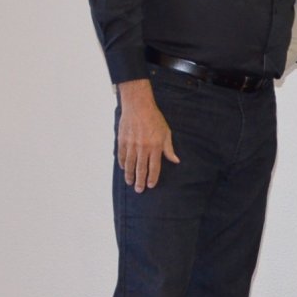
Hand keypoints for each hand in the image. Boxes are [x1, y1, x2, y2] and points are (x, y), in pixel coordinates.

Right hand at [116, 78, 178, 192]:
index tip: (151, 185)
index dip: (152, 178)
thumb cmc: (154, 119)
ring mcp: (131, 145)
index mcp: (155, 147)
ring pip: (129, 164)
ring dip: (129, 175)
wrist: (138, 106)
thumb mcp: (166, 133)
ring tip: (130, 182)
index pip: (154, 167)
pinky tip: (123, 169)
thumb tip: (175, 161)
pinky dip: (122, 163)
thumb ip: (169, 149)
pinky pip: (121, 155)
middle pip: (140, 169)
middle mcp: (142, 148)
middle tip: (139, 190)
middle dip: (140, 181)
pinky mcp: (122, 140)